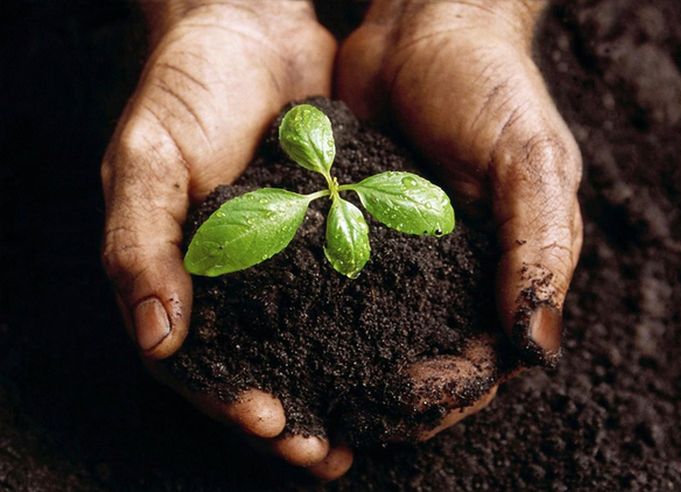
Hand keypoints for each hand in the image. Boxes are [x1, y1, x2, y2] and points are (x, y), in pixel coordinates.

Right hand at [101, 1, 350, 478]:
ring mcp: (287, 264)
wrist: (253, 32)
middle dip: (292, 417)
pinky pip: (350, 294)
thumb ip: (141, 247)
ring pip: (309, 345)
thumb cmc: (186, 91)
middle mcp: (236, 283)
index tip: (270, 422)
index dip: (228, 400)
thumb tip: (157, 341)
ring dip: (334, 390)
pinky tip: (396, 358)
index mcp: (180, 278)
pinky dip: (369, 332)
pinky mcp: (333, 236)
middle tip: (327, 453)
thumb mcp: (148, 161)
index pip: (197, 363)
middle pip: (259, 368)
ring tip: (369, 429)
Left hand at [338, 0, 582, 436]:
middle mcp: (457, 275)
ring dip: (354, 372)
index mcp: (509, 269)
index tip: (407, 400)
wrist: (424, 28)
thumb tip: (535, 348)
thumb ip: (541, 247)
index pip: (487, 358)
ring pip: (383, 336)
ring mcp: (405, 258)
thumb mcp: (529, 159)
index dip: (451, 389)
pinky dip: (323, 319)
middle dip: (397, 399)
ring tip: (317, 399)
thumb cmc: (489, 86)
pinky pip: (343, 289)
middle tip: (351, 420)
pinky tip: (291, 339)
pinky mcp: (359, 232)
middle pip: (431, 362)